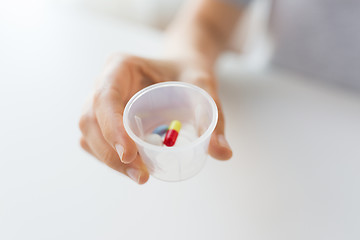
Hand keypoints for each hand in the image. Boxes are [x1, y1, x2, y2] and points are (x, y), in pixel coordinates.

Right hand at [79, 54, 231, 183]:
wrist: (181, 68)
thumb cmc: (188, 72)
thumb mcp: (203, 87)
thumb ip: (213, 117)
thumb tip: (223, 154)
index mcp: (121, 66)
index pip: (105, 97)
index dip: (111, 127)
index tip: (129, 155)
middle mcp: (105, 82)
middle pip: (90, 119)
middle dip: (110, 152)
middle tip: (141, 176)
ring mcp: (101, 100)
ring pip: (88, 133)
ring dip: (108, 159)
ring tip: (140, 176)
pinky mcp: (105, 117)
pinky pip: (94, 140)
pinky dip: (108, 157)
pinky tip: (132, 167)